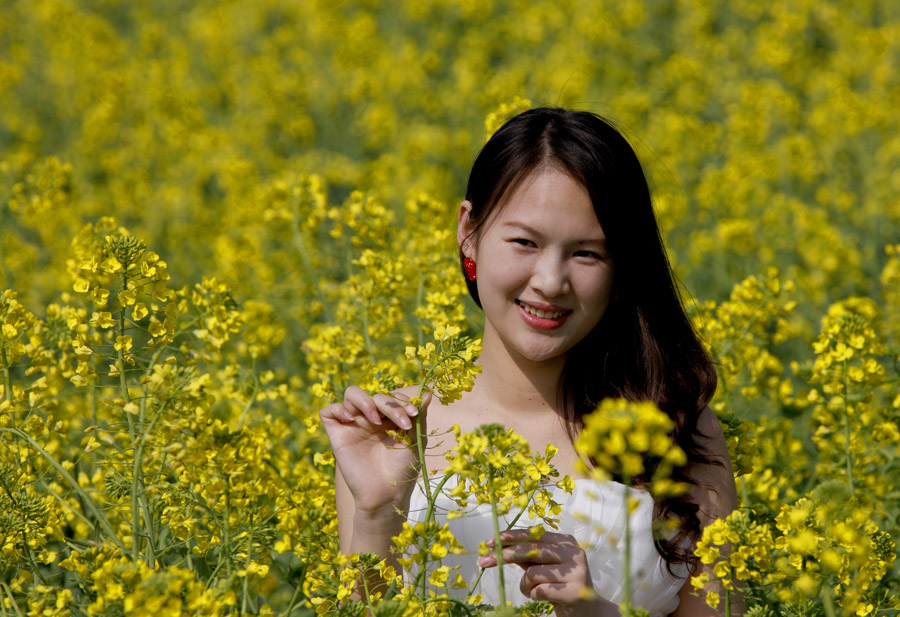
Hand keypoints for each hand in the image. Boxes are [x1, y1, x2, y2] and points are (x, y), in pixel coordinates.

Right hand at [320, 386, 429, 515]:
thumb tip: (428, 393)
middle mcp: (371, 418)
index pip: (392, 396)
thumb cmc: (403, 470)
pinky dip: (337, 408)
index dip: (402, 400)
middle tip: (402, 423)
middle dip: (391, 405)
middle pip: (375, 395)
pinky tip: (350, 418)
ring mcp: (354, 425)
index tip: (413, 414)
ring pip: (352, 394)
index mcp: (389, 418)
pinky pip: (328, 412)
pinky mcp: (337, 435)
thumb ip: (419, 415)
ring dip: (366, 401)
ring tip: (375, 420)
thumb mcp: (415, 440)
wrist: (387, 494)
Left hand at [478, 529, 614, 616]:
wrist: (586, 612)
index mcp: (565, 541)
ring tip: (532, 591)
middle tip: (484, 561)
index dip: (510, 537)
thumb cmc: (559, 586)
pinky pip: (539, 591)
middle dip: (505, 555)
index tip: (489, 542)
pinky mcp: (575, 591)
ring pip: (533, 573)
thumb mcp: (542, 566)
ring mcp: (576, 571)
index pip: (533, 534)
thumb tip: (496, 545)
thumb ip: (525, 555)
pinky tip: (543, 598)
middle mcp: (573, 552)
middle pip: (531, 549)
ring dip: (525, 585)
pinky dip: (533, 595)